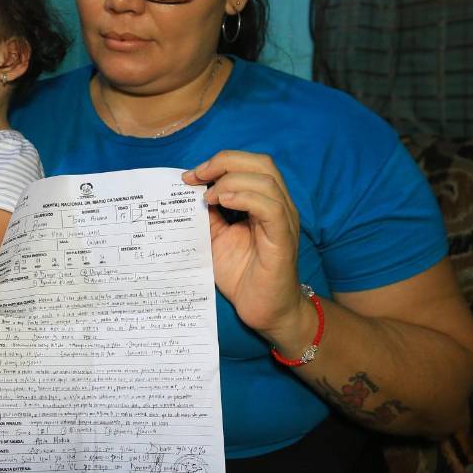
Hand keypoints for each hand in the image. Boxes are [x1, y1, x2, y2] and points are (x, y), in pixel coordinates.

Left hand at [183, 151, 308, 343]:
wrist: (265, 311)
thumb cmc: (243, 275)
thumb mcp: (217, 238)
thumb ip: (209, 215)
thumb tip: (189, 192)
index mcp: (264, 201)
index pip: (249, 163)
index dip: (219, 162)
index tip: (189, 176)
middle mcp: (279, 205)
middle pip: (261, 162)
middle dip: (224, 162)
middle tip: (196, 177)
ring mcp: (284, 221)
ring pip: (266, 180)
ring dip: (231, 181)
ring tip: (207, 198)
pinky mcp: (283, 240)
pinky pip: (271, 208)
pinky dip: (245, 198)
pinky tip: (223, 204)